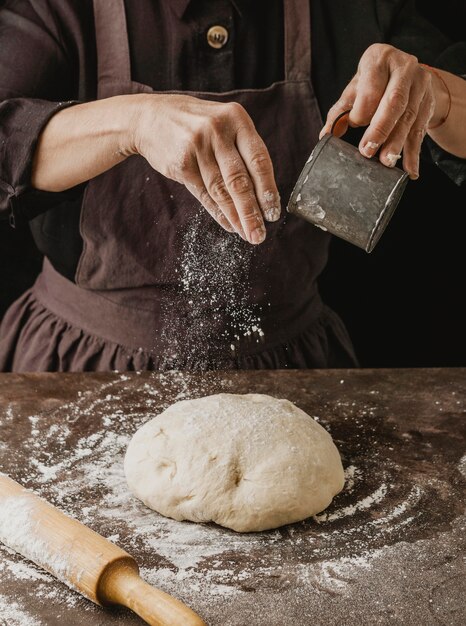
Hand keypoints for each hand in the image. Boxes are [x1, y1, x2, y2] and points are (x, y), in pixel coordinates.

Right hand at [132, 94, 280, 243]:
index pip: (259, 160)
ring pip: (221, 190)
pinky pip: (204, 194)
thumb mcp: (223, 125)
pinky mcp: (181, 163)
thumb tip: (263, 194)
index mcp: (237, 119)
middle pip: (240, 180)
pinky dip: (218, 212)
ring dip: (236, 217)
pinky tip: (229, 224)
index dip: (267, 190)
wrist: (150, 117)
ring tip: (247, 234)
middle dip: (252, 212)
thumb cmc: (196, 125)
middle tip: (260, 234)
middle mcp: (218, 131)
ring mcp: (197, 147)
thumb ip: (242, 151)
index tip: (273, 213)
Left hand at [319, 44, 449, 179]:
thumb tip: (326, 135)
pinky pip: (421, 130)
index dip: (361, 110)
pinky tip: (411, 170)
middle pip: (394, 102)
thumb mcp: (355, 90)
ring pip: (409, 118)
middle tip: (367, 152)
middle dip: (380, 129)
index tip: (353, 125)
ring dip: (397, 143)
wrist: (406, 73)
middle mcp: (404, 68)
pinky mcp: (429, 102)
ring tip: (386, 162)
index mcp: (380, 59)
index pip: (371, 89)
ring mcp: (421, 85)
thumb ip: (340, 111)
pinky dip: (414, 153)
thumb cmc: (374, 81)